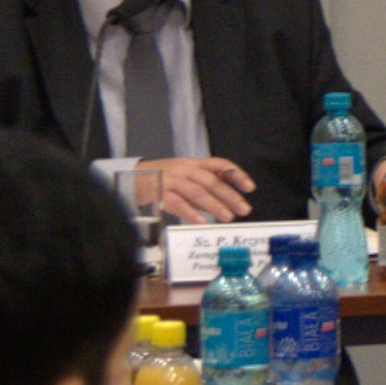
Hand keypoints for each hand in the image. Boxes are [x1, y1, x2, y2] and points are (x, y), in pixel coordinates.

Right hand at [127, 153, 258, 225]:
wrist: (135, 177)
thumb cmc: (167, 178)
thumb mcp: (188, 176)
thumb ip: (207, 186)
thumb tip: (230, 200)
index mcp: (195, 163)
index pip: (220, 165)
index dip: (236, 175)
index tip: (250, 188)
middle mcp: (185, 169)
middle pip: (211, 181)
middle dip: (230, 196)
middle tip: (244, 209)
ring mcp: (172, 180)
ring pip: (197, 192)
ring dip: (215, 205)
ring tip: (228, 217)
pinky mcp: (160, 192)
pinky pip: (177, 203)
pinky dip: (190, 213)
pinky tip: (201, 221)